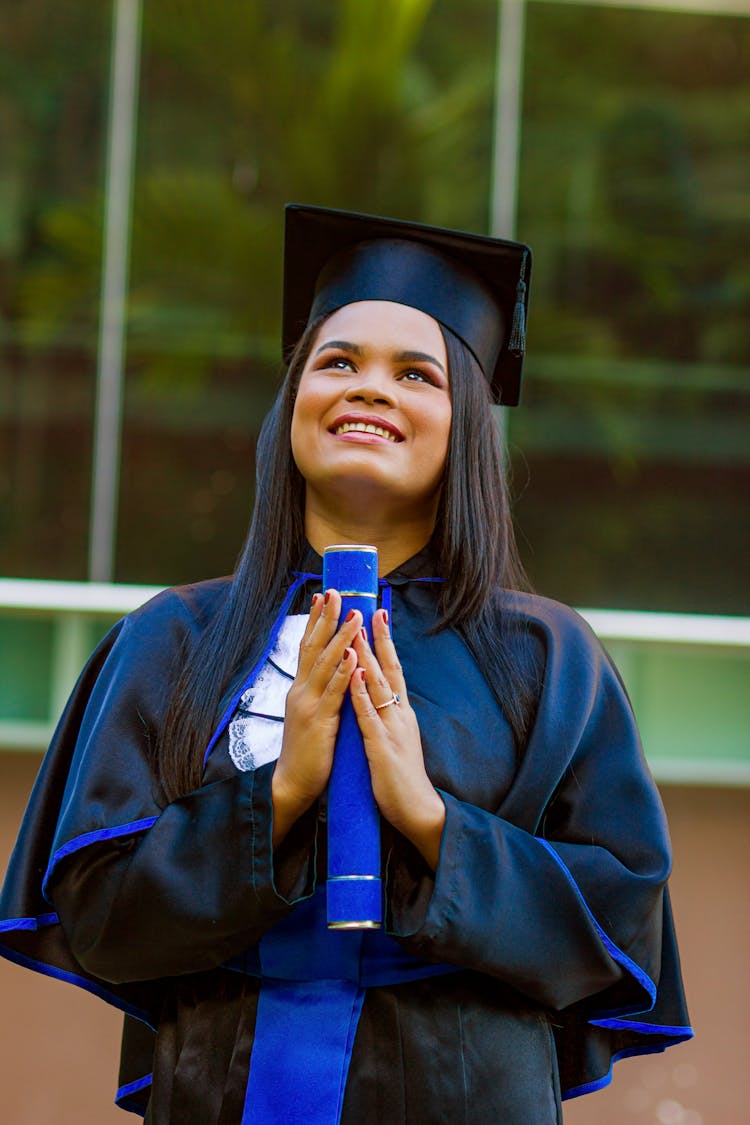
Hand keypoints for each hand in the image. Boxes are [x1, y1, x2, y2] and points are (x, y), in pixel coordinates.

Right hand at [271, 590, 361, 844]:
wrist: (291, 785)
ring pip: (326, 663)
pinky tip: (355, 655)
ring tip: (354, 614)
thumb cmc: (306, 754)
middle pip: (313, 646)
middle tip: (336, 591)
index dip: (315, 621)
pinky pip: (334, 692)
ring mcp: (309, 705)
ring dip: (341, 637)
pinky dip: (345, 672)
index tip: (323, 596)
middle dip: (325, 617)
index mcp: (301, 690)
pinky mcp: (319, 721)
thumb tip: (331, 674)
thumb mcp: (310, 716)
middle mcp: (301, 691)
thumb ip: (319, 694)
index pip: (308, 647)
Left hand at [350, 609, 445, 870]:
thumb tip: (382, 698)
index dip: (385, 643)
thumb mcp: (396, 739)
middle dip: (377, 639)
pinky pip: (369, 714)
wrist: (418, 808)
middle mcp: (399, 713)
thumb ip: (389, 717)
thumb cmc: (402, 777)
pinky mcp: (382, 745)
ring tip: (355, 630)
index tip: (378, 615)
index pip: (393, 670)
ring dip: (366, 656)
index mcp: (401, 713)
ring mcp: (392, 727)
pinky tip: (354, 674)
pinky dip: (361, 692)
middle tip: (368, 608)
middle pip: (389, 669)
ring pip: (378, 685)